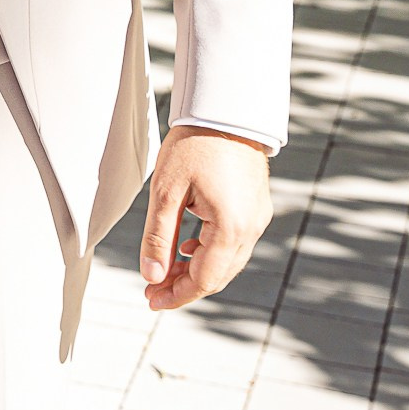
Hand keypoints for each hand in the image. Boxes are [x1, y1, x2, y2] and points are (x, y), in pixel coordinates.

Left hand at [138, 127, 272, 310]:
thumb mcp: (166, 191)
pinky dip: (211, 252)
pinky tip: (188, 246)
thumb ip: (158, 237)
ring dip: (197, 269)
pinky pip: (234, 243)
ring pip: (227, 261)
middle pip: (218, 276)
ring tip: (164, 269)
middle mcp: (252, 228)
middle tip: (152, 289)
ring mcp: (258, 218)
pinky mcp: (257, 207)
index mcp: (231, 228)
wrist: (225, 110)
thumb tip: (151, 276)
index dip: (176, 295)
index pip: (204, 280)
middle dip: (184, 285)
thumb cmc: (194, 145)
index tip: (150, 300)